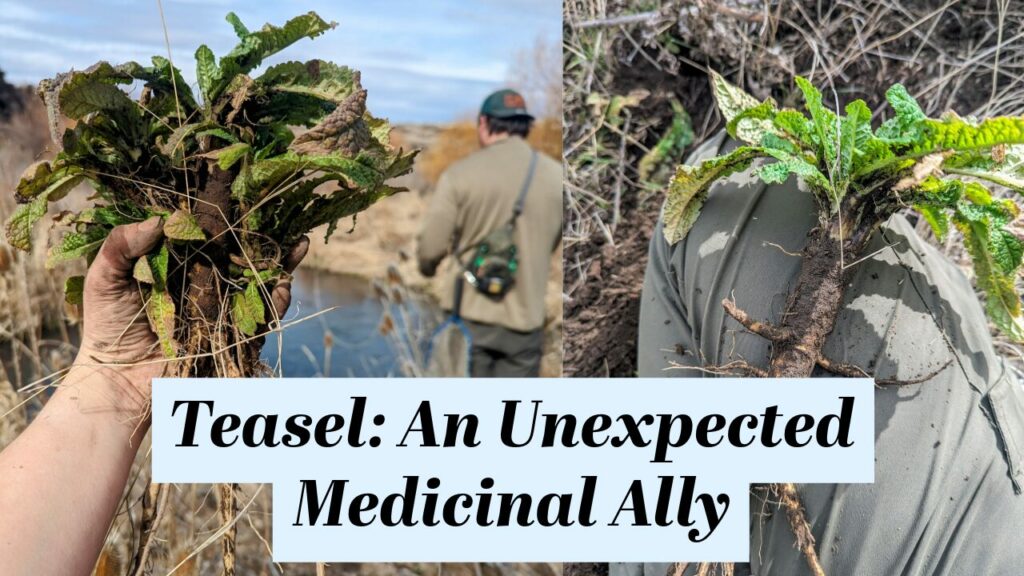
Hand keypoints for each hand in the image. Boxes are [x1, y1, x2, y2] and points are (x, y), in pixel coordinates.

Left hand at [72, 217, 308, 411]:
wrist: (118, 378)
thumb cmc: (108, 327)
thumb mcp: (105, 279)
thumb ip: (122, 247)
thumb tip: (158, 220)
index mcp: (180, 264)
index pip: (210, 234)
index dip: (229, 217)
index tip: (244, 197)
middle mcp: (207, 283)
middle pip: (242, 254)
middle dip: (266, 236)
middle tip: (285, 214)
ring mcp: (223, 309)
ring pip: (260, 282)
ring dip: (282, 264)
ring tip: (297, 245)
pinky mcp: (233, 336)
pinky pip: (262, 318)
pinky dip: (277, 303)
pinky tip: (284, 285)